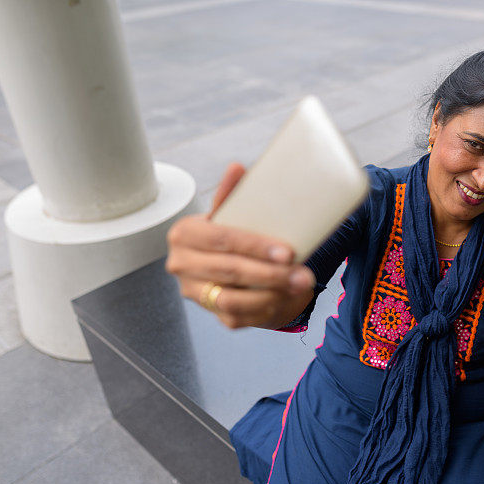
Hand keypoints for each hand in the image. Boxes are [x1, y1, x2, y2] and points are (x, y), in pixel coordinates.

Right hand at [165, 162, 315, 328]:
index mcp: (184, 233)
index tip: (287, 251)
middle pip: (230, 270)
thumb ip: (232, 195)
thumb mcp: (232, 215)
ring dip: (270, 294)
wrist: (235, 270)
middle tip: (302, 273)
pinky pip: (238, 316)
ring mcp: (194, 292)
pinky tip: (285, 298)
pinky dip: (265, 309)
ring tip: (299, 285)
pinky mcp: (211, 314)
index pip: (222, 239)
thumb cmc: (234, 237)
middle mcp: (181, 264)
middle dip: (269, 273)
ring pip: (232, 300)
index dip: (255, 246)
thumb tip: (236, 168)